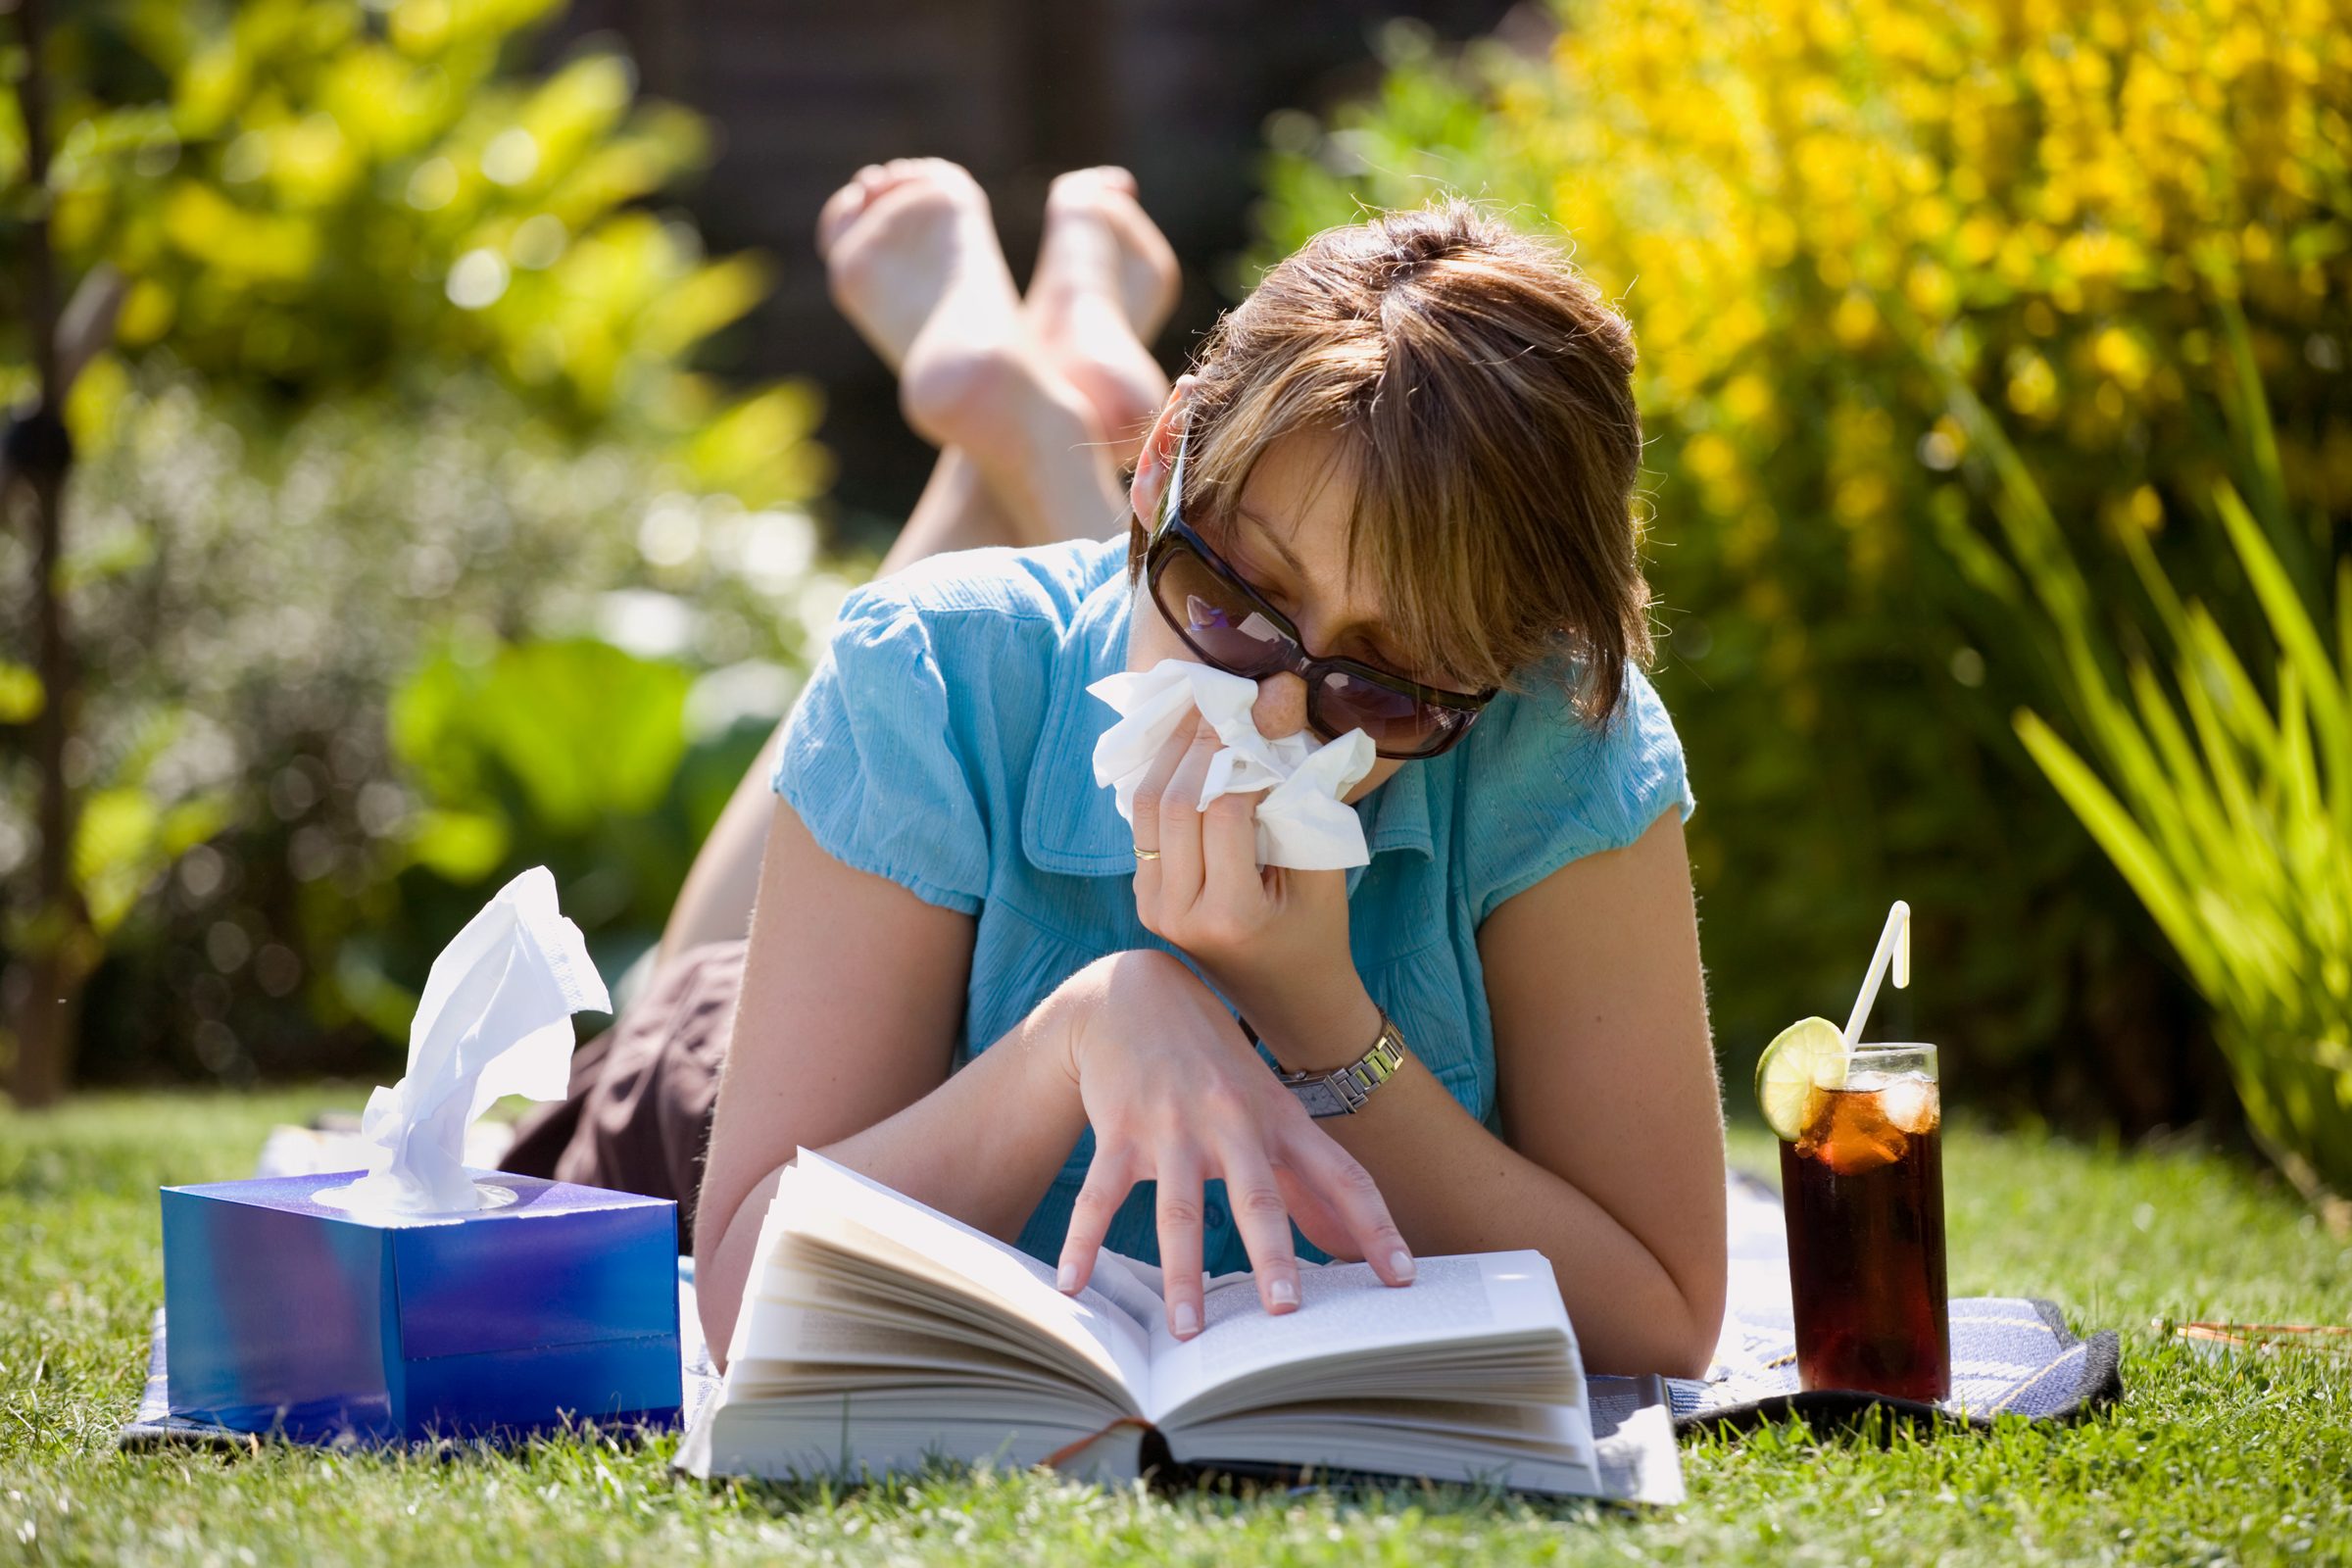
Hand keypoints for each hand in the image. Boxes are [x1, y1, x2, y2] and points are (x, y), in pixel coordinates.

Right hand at [1052, 949, 1415, 1337]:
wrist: (1134, 994)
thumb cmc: (1213, 1064)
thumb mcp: (1270, 1111)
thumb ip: (1309, 1182)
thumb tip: (1351, 1248)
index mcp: (1281, 1121)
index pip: (1342, 1176)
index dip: (1376, 1226)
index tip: (1403, 1277)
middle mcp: (1232, 1121)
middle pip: (1259, 1196)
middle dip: (1273, 1254)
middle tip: (1285, 1310)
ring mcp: (1173, 1125)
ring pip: (1180, 1208)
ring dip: (1182, 1271)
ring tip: (1187, 1330)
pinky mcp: (1119, 1128)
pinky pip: (1099, 1195)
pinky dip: (1083, 1241)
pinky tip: (1074, 1284)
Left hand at [1128, 709, 1366, 1059]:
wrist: (1289, 1001)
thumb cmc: (1318, 936)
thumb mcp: (1325, 874)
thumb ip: (1303, 808)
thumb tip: (1276, 728)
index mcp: (1229, 915)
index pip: (1222, 813)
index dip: (1239, 761)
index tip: (1258, 725)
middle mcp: (1178, 914)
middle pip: (1173, 804)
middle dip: (1197, 745)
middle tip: (1220, 702)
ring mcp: (1153, 909)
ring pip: (1145, 809)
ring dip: (1170, 756)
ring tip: (1197, 714)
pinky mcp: (1144, 898)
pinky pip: (1143, 827)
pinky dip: (1161, 782)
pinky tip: (1183, 752)